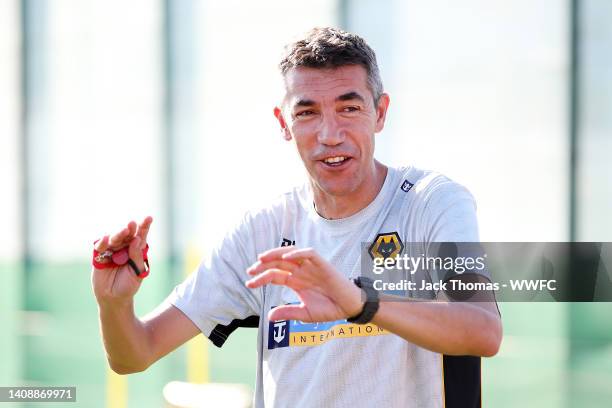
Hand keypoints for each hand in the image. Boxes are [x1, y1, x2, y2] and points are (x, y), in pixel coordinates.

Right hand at [92, 216, 152, 304]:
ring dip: (119, 234)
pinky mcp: (99, 256)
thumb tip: (137, 240)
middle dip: (131, 229)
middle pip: (128, 235)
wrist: (114, 298)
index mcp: (136, 250)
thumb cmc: (128, 285)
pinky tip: (106, 238)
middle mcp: (124, 248)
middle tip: (132, 224)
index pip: (141, 236)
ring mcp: (112, 251)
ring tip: (124, 231)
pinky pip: (100, 247)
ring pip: (114, 238)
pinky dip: (102, 242)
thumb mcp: (137, 272)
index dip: (144, 226)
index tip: (149, 218)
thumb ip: (137, 257)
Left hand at [245, 246, 363, 321]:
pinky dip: (298, 253)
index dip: (261, 278)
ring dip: (276, 254)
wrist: (349, 308)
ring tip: (262, 258)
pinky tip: (286, 258)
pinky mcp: (323, 264)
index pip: (275, 275)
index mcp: (296, 281)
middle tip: (250, 270)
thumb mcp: (304, 313)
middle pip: (279, 263)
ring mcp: (311, 266)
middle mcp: (301, 271)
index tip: (249, 283)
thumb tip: (269, 317)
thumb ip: (288, 312)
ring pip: (291, 254)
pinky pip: (309, 254)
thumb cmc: (329, 308)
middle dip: (263, 265)